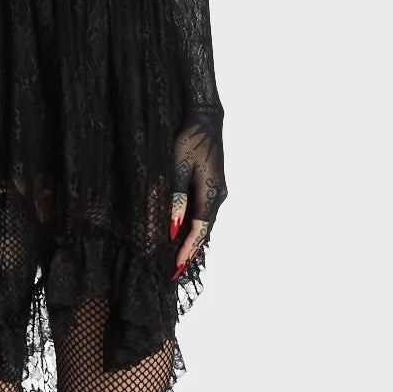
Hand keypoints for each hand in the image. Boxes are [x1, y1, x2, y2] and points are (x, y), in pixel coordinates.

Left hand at [169, 111, 226, 275]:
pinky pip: (206, 212)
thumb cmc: (188, 141)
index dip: (187, 249)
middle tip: (176, 270)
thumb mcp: (178, 169)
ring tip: (180, 258)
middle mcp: (219, 196)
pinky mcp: (216, 186)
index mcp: (212, 193)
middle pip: (205, 230)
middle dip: (191, 250)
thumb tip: (173, 228)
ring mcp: (220, 191)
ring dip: (194, 240)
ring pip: (206, 222)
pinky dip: (197, 226)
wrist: (206, 121)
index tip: (177, 266)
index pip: (199, 229)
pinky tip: (187, 233)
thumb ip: (176, 199)